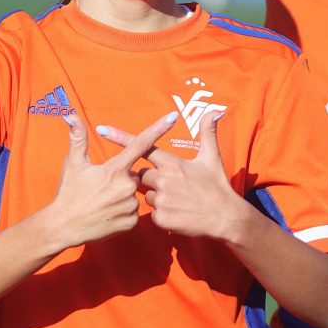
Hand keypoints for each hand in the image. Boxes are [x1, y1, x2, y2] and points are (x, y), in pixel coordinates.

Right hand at [49, 111, 177, 247]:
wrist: (64, 226)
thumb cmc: (68, 193)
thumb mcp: (72, 164)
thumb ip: (78, 137)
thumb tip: (71, 115)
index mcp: (114, 169)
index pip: (140, 144)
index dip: (157, 129)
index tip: (172, 117)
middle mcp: (127, 186)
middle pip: (134, 175)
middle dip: (121, 178)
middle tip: (101, 187)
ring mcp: (130, 205)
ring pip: (133, 193)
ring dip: (122, 195)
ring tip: (102, 202)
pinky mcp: (131, 222)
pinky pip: (132, 211)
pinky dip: (123, 210)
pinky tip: (108, 213)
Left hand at [99, 109, 239, 239]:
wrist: (225, 217)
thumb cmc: (217, 186)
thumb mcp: (212, 158)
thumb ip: (208, 132)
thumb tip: (214, 110)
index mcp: (172, 163)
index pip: (142, 147)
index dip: (122, 138)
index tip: (102, 129)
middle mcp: (163, 179)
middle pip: (142, 177)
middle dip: (153, 181)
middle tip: (173, 187)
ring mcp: (162, 199)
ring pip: (146, 196)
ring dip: (158, 198)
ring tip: (178, 201)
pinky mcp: (162, 217)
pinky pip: (152, 214)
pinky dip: (162, 214)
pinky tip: (178, 213)